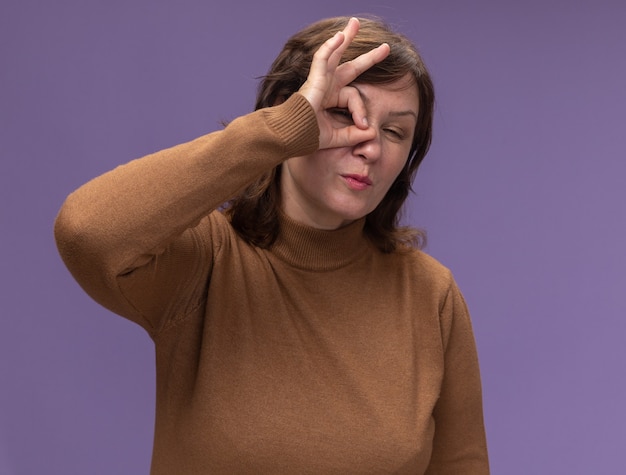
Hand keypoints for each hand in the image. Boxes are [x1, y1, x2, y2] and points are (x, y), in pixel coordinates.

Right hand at [298, 18, 389, 149]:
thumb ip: (353, 134)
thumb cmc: (307, 136)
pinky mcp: (313, 79)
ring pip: (335, 54)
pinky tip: (340, 36)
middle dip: (367, 57)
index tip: (364, 126)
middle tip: (385, 47)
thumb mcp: (336, 137)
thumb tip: (371, 132)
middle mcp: (326, 86)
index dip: (361, 111)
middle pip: (350, 66)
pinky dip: (330, 47)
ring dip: (346, 38)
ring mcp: (319, 80)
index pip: (354, 98)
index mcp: (331, 98)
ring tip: (355, 24)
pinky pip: (321, 58)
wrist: (292, 137)